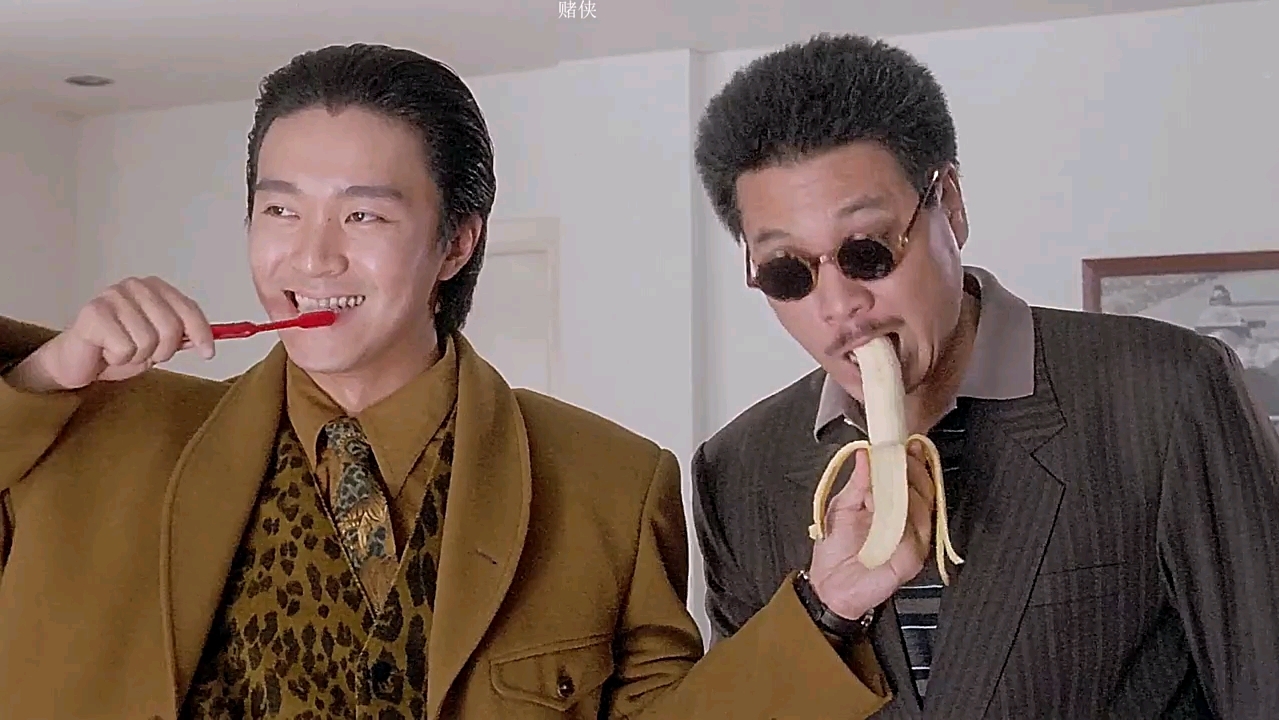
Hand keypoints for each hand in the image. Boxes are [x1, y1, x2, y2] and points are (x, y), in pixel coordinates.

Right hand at [7, 277, 213, 392]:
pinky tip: (106, 351)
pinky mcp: (93, 313)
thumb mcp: (160, 343)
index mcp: (156, 288)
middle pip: (171, 328)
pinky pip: (125, 348)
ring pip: (148, 341)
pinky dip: (118, 358)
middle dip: (162, 351)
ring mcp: (113, 296)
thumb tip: (207, 342)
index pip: (190, 309)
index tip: (207, 353)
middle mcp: (135, 286)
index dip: (202, 334)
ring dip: (137, 356)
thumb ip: (182, 337)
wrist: (79, 359)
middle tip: (144, 353)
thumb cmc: (120, 347)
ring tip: (122, 350)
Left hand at [806, 444, 934, 619]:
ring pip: (921, 506)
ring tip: (877, 486)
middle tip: (896, 457)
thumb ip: (857, 482)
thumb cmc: (835, 550)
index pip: (913, 480)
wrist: (829, 586)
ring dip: (900, 490)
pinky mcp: (911, 558)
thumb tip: (864, 453)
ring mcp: (913, 541)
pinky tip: (879, 507)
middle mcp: (909, 522)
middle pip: (923, 489)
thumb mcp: (842, 506)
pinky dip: (897, 516)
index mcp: (895, 507)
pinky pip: (912, 531)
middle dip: (910, 470)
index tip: (905, 443)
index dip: (912, 460)